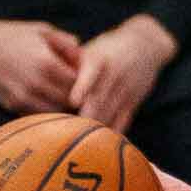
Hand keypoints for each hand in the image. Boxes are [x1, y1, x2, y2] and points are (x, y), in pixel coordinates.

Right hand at [0, 14, 81, 112]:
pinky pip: (38, 115)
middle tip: (79, 93)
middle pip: (69, 102)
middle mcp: (35, 83)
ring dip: (62, 108)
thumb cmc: (13, 35)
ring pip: (55, 113)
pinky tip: (47, 100)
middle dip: (76, 98)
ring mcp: (22, 97)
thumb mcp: (42, 30)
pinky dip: (46, 111)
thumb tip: (86, 60)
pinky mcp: (13, 106)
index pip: (78, 84)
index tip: (85, 79)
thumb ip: (67, 43)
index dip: (84, 83)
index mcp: (46, 62)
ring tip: (64, 98)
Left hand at [70, 14, 175, 134]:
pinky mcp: (133, 104)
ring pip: (109, 115)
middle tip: (66, 130)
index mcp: (100, 60)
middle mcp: (114, 76)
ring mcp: (125, 91)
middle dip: (83, 116)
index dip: (83, 87)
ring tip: (76, 141)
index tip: (73, 100)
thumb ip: (70, 61)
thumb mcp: (92, 49)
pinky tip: (97, 145)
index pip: (91, 75)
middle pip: (99, 101)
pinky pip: (122, 123)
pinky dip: (110, 134)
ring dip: (93, 129)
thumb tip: (46, 69)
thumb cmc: (107, 49)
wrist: (145, 45)